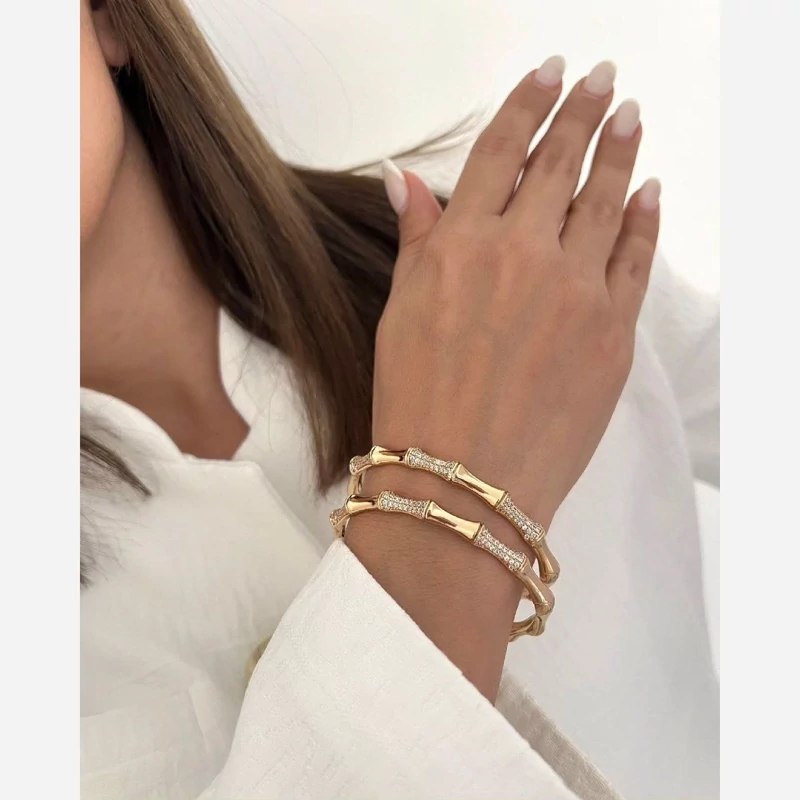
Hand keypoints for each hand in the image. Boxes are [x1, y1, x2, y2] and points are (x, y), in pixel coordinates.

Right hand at [374, 58, 659, 528]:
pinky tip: (648, 191)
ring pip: (605, 200)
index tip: (547, 72)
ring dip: (619, 150)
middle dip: (582, 110)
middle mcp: (522, 254)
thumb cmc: (414, 404)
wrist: (459, 486)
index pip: (501, 151)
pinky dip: (644, 218)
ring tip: (628, 116)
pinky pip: (635, 259)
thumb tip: (405, 178)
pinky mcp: (612, 333)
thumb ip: (416, 241)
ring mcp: (575, 291)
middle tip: (600, 78)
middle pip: (560, 163)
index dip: (526, 104)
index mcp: (462, 245)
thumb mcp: (399, 314)